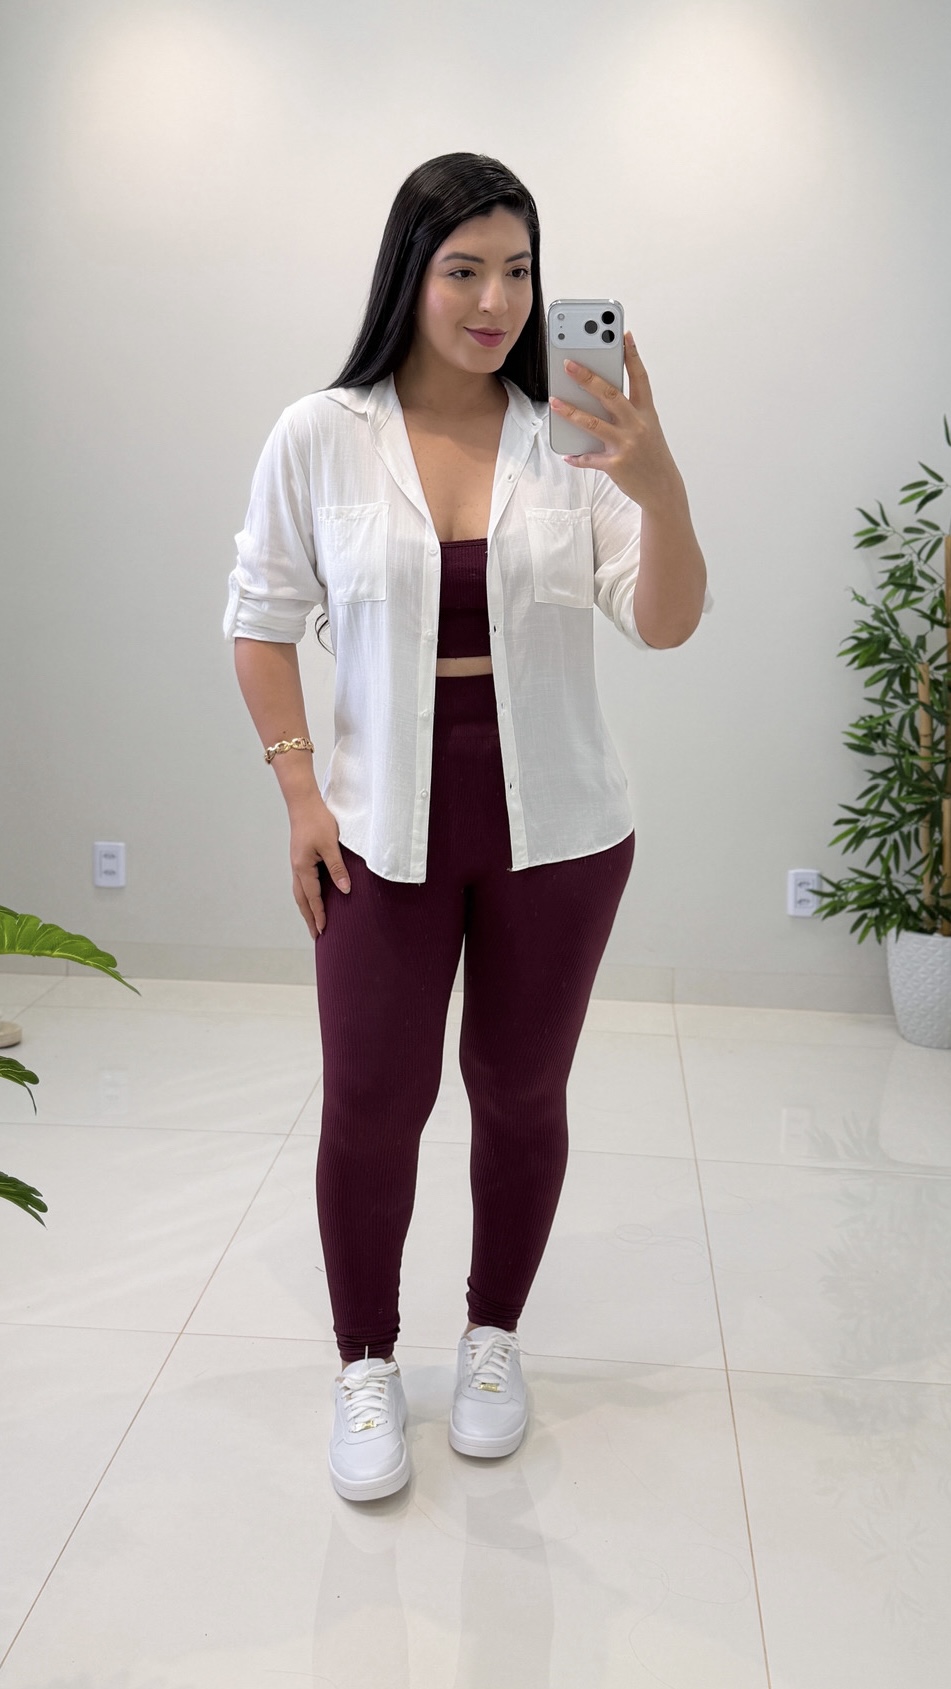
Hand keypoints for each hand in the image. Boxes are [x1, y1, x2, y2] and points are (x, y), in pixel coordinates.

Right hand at [288, 799, 350, 937]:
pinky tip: (312, 898)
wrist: (303, 804)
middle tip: (316, 935)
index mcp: (303, 868)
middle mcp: (297, 868)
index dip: (319, 914)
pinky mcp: (300, 858)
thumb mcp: (331, 845)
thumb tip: (344, 889)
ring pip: (300, 892)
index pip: (313, 897)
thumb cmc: (317, 821)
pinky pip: (302, 883)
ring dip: (306, 908)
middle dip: (309, 918)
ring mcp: (297, 863)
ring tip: (313, 921)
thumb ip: (337, 868)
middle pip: (302, 900)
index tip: (324, 930)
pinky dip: (306, 896)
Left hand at [549, 331, 685, 513]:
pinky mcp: (616, 466)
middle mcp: (638, 426)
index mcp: (647, 413)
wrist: (663, 489)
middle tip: (569, 364)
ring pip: (594, 424)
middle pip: (610, 395)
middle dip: (588, 378)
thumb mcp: (648, 428)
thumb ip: (628, 412)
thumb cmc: (652, 455)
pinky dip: (577, 457)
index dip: (632, 355)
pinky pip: (590, 459)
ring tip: (554, 401)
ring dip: (571, 412)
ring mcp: (626, 446)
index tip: (624, 335)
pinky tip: (567, 453)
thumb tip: (598, 397)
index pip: (640, 378)